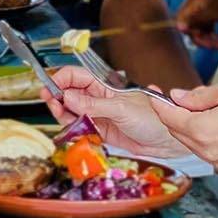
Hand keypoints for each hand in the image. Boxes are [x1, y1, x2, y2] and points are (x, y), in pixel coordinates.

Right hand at [44, 66, 187, 157]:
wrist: (167, 141)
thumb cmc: (152, 118)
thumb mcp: (121, 109)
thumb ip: (93, 104)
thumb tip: (68, 97)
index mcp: (104, 84)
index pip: (75, 76)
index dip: (60, 79)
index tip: (49, 87)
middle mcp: (98, 97)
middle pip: (68, 92)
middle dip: (57, 95)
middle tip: (50, 101)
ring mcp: (97, 114)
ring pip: (71, 111)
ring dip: (61, 112)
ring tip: (59, 113)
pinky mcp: (98, 130)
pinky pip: (78, 127)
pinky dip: (71, 128)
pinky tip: (70, 127)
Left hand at [156, 81, 217, 181]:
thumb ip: (199, 95)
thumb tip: (178, 97)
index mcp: (202, 130)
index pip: (168, 117)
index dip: (160, 104)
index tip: (157, 95)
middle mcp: (207, 152)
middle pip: (178, 133)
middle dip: (176, 116)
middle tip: (184, 100)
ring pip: (194, 143)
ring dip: (194, 129)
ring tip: (212, 112)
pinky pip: (211, 153)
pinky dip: (210, 140)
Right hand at [173, 0, 217, 49]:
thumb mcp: (212, 12)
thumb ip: (195, 19)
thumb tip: (178, 27)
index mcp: (192, 2)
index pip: (181, 21)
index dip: (190, 33)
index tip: (203, 43)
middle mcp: (195, 5)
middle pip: (191, 26)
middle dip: (201, 38)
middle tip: (214, 46)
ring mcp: (204, 9)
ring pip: (200, 29)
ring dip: (208, 39)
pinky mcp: (213, 13)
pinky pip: (208, 27)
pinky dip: (213, 35)